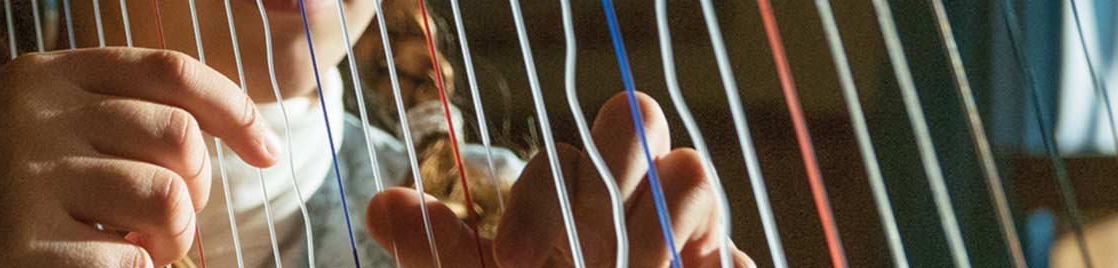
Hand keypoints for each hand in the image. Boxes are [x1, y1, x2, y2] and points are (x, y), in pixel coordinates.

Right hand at [0, 48, 280, 266]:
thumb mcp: (19, 130)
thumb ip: (98, 117)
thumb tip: (211, 138)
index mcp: (41, 76)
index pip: (170, 71)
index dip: (234, 110)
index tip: (265, 152)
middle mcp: (34, 115)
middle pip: (179, 138)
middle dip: (198, 191)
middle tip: (171, 229)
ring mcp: (25, 180)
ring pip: (168, 199)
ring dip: (174, 241)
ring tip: (143, 257)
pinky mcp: (20, 247)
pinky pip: (129, 265)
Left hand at [367, 92, 754, 266]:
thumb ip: (440, 251)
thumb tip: (381, 205)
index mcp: (573, 196)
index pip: (564, 158)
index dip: (538, 202)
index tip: (511, 262)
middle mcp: (632, 199)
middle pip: (638, 119)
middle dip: (613, 162)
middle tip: (585, 247)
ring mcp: (686, 234)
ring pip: (692, 170)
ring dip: (659, 223)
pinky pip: (736, 256)